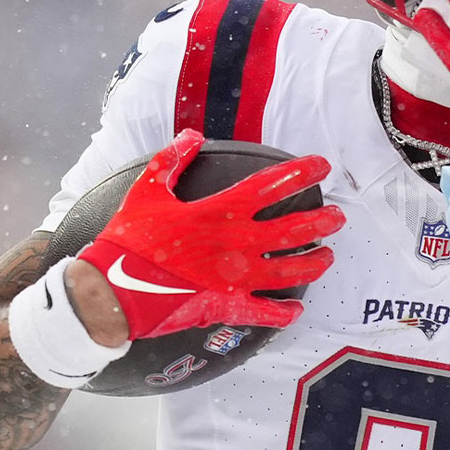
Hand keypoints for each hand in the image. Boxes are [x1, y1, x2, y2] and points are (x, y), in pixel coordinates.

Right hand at [75, 129, 342, 338]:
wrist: (111, 290)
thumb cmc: (128, 238)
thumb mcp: (147, 189)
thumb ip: (172, 159)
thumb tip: (192, 136)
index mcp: (219, 211)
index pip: (271, 186)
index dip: (300, 173)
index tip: (322, 166)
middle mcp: (235, 243)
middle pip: (291, 230)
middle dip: (321, 222)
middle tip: (338, 218)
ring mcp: (233, 278)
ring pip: (287, 272)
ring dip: (312, 264)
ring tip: (328, 257)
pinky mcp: (223, 306)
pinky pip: (262, 312)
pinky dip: (282, 314)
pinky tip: (297, 312)